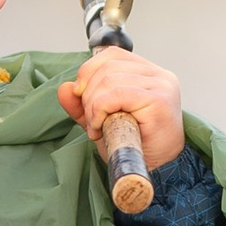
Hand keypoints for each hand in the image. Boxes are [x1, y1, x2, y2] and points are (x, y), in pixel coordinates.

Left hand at [57, 49, 185, 171]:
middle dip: (88, 94)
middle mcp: (158, 74)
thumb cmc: (136, 146)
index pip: (112, 55)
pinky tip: (100, 128)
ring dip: (93, 106)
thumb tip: (65, 89)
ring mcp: (161, 85)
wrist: (157, 171)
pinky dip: (100, 110)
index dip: (89, 71)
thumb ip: (82, 104)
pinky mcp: (159, 100)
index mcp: (148, 73)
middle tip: (91, 120)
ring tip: (97, 127)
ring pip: (109, 80)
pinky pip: (118, 94)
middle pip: (107, 67)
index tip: (80, 95)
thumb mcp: (102, 120)